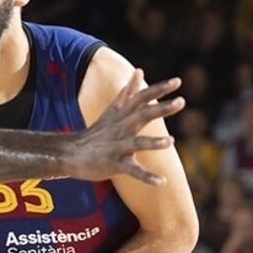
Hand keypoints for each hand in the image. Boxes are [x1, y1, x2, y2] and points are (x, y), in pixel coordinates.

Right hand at [65, 70, 182, 184]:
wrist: (71, 154)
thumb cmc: (97, 133)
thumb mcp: (113, 110)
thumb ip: (128, 91)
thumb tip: (139, 70)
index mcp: (123, 115)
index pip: (142, 98)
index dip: (159, 89)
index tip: (178, 81)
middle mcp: (121, 128)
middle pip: (142, 115)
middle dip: (161, 109)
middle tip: (181, 101)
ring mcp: (117, 146)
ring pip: (137, 143)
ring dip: (153, 143)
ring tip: (171, 141)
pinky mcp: (114, 164)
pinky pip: (132, 171)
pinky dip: (147, 177)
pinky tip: (162, 182)